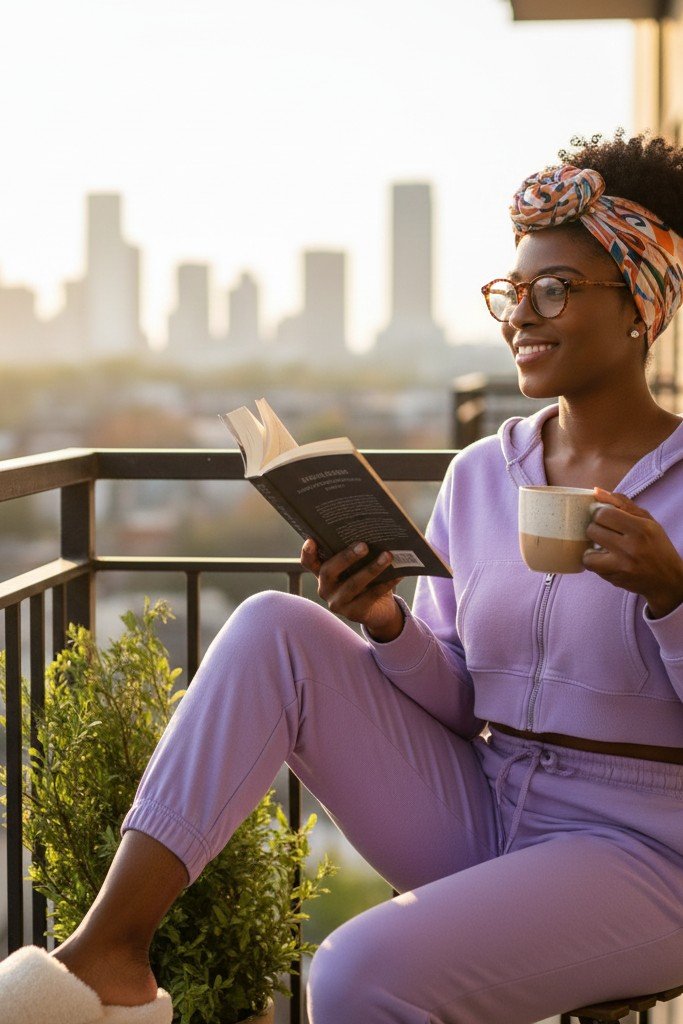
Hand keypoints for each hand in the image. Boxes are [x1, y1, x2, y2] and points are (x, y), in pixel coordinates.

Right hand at [300, 539, 404, 640]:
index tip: (311, 540)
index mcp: (323, 573)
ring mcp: (337, 603)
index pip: (309, 562)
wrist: (379, 610)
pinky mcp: (353, 613)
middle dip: (346, 557)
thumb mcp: (358, 566)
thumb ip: (357, 553)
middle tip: (364, 545)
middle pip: (329, 571)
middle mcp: (325, 588)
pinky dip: (386, 583)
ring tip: (387, 556)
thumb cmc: (367, 579)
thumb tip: (373, 533)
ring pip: (352, 584)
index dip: (307, 552)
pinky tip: (397, 574)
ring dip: (371, 569)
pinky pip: (370, 596)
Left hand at [583, 487, 682, 617]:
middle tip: (604, 532)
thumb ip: (622, 503)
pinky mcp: (615, 579)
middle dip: (595, 529)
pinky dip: (595, 562)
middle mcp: (631, 546)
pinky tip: (605, 559)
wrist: (668, 579)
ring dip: (591, 548)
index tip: (604, 517)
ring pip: (588, 552)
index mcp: (641, 528)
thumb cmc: (657, 546)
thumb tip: (596, 491)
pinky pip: (592, 566)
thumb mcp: (647, 521)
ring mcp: (622, 565)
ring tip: (601, 547)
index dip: (599, 514)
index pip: (603, 514)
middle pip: (592, 530)